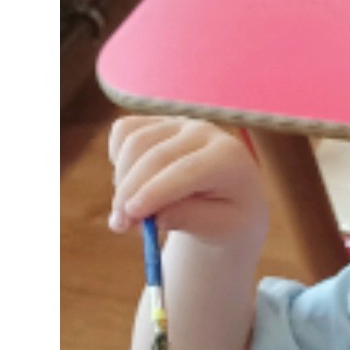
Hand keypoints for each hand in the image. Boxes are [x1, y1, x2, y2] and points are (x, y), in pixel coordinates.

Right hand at [105, 113, 266, 255]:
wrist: (231, 197)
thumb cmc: (228, 217)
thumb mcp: (219, 228)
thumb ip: (190, 220)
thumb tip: (155, 217)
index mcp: (228, 158)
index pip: (186, 171)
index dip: (155, 191)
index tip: (131, 214)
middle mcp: (204, 132)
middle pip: (155, 156)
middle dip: (130, 192)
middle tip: (119, 225)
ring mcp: (178, 122)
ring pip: (134, 142)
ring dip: (122, 180)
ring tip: (129, 215)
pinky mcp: (157, 121)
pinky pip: (124, 131)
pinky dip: (119, 158)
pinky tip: (130, 183)